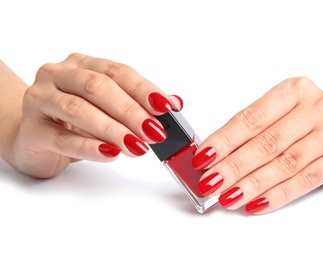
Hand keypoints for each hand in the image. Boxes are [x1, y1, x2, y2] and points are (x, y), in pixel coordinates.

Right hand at [11, 53, 181, 177]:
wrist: (32, 135)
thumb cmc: (74, 119)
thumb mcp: (107, 107)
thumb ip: (138, 102)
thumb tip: (175, 103)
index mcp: (81, 64)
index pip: (117, 71)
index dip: (143, 89)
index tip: (166, 107)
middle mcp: (58, 76)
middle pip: (98, 87)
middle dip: (131, 111)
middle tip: (155, 132)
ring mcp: (41, 100)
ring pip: (79, 110)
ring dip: (113, 129)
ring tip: (137, 146)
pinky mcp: (32, 130)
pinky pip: (63, 138)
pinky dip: (89, 147)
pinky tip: (110, 153)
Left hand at [192, 77, 322, 213]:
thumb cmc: (303, 117)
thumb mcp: (279, 111)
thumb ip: (250, 131)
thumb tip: (212, 158)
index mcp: (292, 90)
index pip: (251, 119)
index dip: (225, 141)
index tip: (203, 158)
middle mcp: (315, 107)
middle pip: (267, 143)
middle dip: (234, 167)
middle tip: (210, 183)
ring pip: (285, 164)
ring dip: (252, 184)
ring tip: (228, 197)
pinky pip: (305, 180)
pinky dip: (278, 195)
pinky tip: (256, 203)